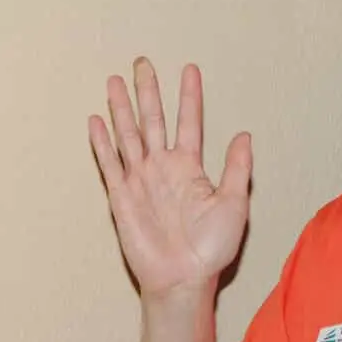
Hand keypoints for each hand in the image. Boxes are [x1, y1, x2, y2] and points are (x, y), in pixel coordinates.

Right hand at [88, 58, 252, 298]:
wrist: (183, 278)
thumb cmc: (211, 249)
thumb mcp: (234, 204)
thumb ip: (237, 169)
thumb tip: (244, 135)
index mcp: (190, 168)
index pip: (189, 122)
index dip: (190, 96)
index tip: (190, 69)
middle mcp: (163, 168)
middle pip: (153, 119)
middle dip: (147, 91)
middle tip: (142, 62)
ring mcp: (140, 180)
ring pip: (128, 134)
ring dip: (121, 108)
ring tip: (114, 80)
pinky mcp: (122, 196)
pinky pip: (110, 164)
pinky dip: (102, 142)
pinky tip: (96, 120)